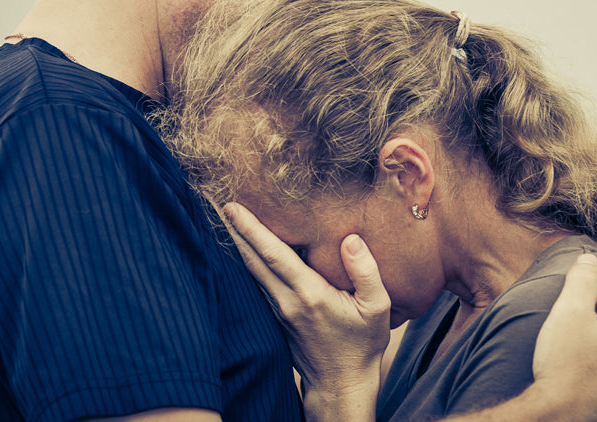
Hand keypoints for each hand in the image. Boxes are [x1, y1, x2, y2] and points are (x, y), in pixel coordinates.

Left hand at [222, 202, 390, 420]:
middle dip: (234, 230)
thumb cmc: (362, 345)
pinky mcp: (277, 318)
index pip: (274, 255)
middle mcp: (287, 301)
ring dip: (238, 246)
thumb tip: (350, 239)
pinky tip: (246, 251)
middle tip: (218, 203)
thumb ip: (366, 271)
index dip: (251, 229)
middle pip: (252, 260)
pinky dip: (249, 264)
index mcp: (310, 294)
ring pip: (252, 272)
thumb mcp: (377, 308)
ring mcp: (278, 311)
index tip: (233, 207)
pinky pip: (259, 284)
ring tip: (228, 220)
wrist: (342, 384)